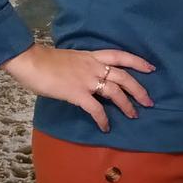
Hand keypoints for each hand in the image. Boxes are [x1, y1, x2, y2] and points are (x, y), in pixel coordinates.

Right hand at [0, 43, 154, 131]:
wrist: (30, 61)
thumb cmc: (45, 60)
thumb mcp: (70, 59)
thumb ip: (82, 67)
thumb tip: (87, 78)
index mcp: (91, 56)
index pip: (120, 55)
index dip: (138, 61)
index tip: (151, 68)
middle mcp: (93, 66)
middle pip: (124, 76)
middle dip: (139, 89)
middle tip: (149, 102)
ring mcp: (86, 80)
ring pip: (115, 92)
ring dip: (127, 105)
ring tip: (134, 115)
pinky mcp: (77, 93)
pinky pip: (96, 108)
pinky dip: (103, 119)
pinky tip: (106, 127)